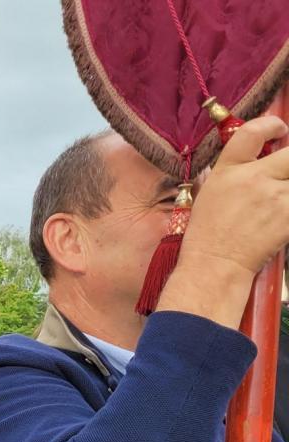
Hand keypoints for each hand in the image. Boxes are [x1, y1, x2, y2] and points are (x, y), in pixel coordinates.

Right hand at [162, 115, 288, 324]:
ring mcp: (274, 197)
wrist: (215, 266)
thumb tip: (263, 156)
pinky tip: (280, 211)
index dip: (271, 125)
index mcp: (228, 171)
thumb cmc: (209, 235)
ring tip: (278, 196)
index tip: (280, 130)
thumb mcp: (211, 193)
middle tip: (284, 173)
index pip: (252, 132)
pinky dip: (288, 204)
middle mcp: (253, 179)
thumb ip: (237, 170)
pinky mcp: (288, 216)